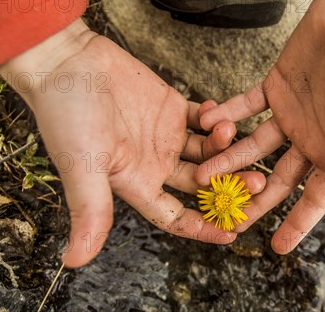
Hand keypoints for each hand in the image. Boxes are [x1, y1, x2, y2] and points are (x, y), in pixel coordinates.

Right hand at [0, 19, 264, 266]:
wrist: (68, 62)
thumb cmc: (67, 115)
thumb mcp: (82, 165)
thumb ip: (90, 210)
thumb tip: (74, 262)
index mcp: (136, 183)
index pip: (176, 216)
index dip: (203, 227)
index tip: (233, 234)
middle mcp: (155, 163)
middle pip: (201, 183)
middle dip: (229, 185)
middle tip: (257, 181)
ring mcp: (166, 135)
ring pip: (207, 150)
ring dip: (224, 146)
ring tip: (232, 134)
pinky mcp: (171, 106)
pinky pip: (202, 118)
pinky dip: (215, 117)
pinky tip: (223, 114)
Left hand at [197, 0, 324, 253]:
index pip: (314, 198)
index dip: (297, 224)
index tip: (276, 249)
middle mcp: (312, 137)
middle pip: (277, 178)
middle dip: (252, 199)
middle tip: (224, 218)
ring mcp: (292, 112)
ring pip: (255, 145)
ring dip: (229, 158)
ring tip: (201, 175)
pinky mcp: (276, 84)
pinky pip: (246, 105)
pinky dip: (227, 114)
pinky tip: (205, 123)